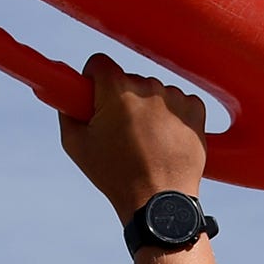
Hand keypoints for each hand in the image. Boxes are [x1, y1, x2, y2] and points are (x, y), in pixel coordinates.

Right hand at [60, 53, 207, 219]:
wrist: (159, 201)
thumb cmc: (116, 175)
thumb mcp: (76, 145)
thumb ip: (67, 113)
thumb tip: (66, 97)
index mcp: (116, 90)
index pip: (99, 63)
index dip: (94, 79)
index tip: (95, 96)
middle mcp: (148, 86)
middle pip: (129, 80)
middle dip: (122, 99)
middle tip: (121, 130)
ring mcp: (175, 97)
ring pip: (156, 92)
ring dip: (150, 108)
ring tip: (146, 141)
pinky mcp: (196, 110)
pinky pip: (181, 102)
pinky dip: (174, 116)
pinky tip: (167, 139)